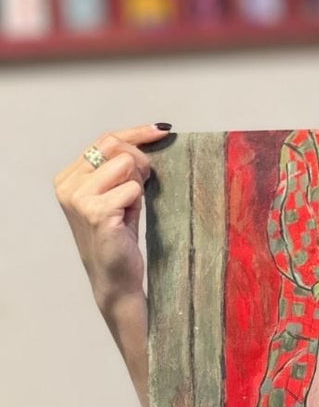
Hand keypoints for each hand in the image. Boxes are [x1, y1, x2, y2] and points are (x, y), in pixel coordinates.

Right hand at [54, 124, 170, 314]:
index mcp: (69, 177)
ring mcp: (79, 199)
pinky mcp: (96, 212)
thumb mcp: (117, 193)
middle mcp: (68, 186)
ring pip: (126, 165)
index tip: (162, 130)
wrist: (115, 276)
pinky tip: (127, 219)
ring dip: (138, 185)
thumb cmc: (119, 234)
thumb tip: (152, 134)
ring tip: (129, 207)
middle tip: (144, 185)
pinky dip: (137, 202)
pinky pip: (133, 189)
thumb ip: (122, 167)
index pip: (105, 140)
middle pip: (116, 146)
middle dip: (140, 161)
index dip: (136, 133)